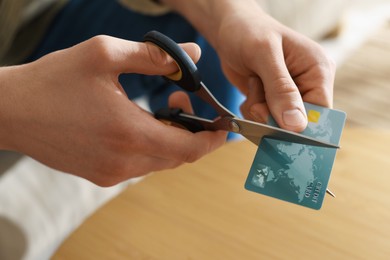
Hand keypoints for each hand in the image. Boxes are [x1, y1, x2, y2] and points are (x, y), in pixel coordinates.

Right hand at [0, 35, 226, 185]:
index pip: (189, 149)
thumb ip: (154, 56)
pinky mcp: (101, 175)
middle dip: (191, 132)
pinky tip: (140, 124)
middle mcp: (124, 161)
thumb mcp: (103, 55)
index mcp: (130, 133)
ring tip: (161, 109)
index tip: (221, 125)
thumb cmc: (53, 81)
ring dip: (171, 138)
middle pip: (178, 157)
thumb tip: (193, 55)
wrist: (11, 111)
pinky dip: (152, 147)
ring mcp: (111, 173)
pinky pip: (141, 165)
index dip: (211, 139)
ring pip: (161, 162)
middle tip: (181, 100)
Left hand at [161, 0, 334, 131]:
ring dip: (259, 113)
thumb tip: (296, 125)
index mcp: (317, 70)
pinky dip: (252, 113)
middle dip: (273, 117)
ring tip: (253, 86)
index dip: (300, 125)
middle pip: (297, 121)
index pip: (321, 111)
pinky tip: (249, 93)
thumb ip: (280, 89)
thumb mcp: (264, 55)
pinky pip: (265, 119)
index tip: (278, 130)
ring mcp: (289, 93)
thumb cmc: (248, 31)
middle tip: (257, 102)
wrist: (228, 30)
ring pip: (278, 123)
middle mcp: (307, 84)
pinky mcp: (272, 99)